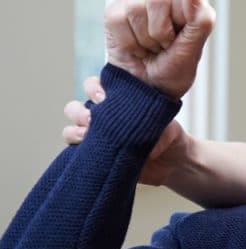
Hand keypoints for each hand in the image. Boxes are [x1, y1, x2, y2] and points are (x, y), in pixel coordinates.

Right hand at [62, 75, 192, 185]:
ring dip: (75, 131)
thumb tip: (146, 145)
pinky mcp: (95, 156)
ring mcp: (97, 137)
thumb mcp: (167, 127)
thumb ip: (158, 130)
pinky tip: (86, 149)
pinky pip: (74, 151)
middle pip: (74, 107)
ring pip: (71, 129)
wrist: (171, 161)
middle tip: (93, 118)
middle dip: (79, 111)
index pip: (94, 87)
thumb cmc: (167, 135)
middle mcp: (102, 118)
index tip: (103, 97)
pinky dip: (76, 149)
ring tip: (88, 136)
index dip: (93, 88)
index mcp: (116, 102)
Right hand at [104, 0, 214, 98]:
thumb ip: (201, 20)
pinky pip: (117, 20)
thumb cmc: (174, 70)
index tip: (181, 34)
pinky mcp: (115, 13)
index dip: (183, 13)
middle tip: (165, 45)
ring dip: (145, 40)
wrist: (147, 91)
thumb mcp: (193, 50)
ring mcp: (136, 2)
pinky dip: (128, 43)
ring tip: (150, 48)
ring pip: (136, 9)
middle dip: (162, 32)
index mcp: (187, 0)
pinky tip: (135, 48)